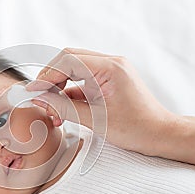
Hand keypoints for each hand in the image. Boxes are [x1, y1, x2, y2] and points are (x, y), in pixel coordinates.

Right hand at [26, 48, 177, 155]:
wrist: (160, 134)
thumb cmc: (136, 128)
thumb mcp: (95, 120)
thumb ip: (64, 107)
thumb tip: (40, 98)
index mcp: (111, 67)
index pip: (68, 60)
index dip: (47, 75)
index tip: (34, 91)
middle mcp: (111, 63)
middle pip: (69, 59)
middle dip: (51, 78)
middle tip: (40, 98)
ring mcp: (110, 70)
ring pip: (73, 69)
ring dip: (59, 86)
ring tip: (52, 109)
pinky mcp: (108, 80)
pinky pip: (82, 80)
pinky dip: (69, 93)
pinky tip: (62, 109)